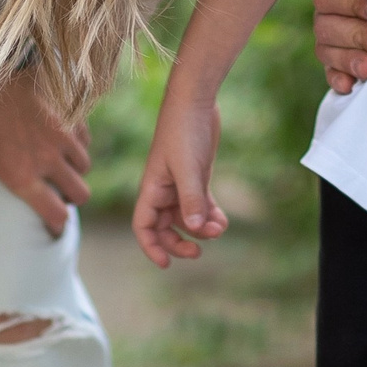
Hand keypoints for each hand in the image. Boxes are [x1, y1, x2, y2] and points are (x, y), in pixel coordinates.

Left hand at [0, 71, 91, 236]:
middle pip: (80, 195)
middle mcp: (50, 161)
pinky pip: (85, 140)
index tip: (50, 228)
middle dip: (71, 199)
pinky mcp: (71, 115)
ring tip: (60, 168)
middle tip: (57, 196)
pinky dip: (78, 146)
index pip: (56, 216)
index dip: (56, 227)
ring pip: (85, 167)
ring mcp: (64, 137)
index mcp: (23, 177)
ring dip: (75, 172)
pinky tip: (63, 141)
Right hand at [131, 91, 229, 268]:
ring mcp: (181, 184)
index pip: (143, 226)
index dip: (151, 247)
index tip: (166, 264)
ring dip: (201, 227)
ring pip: (187, 217)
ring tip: (219, 227)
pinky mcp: (197, 177)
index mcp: (152, 189)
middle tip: (200, 251)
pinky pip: (201, 205)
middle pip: (165, 227)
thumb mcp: (188, 167)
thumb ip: (191, 199)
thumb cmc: (184, 131)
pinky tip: (223, 220)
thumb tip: (194, 230)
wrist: (196, 102)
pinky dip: (210, 215)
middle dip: (181, 242)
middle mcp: (164, 190)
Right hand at [313, 0, 366, 94]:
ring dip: (348, 60)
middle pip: (326, 25)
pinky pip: (329, 70)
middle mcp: (326, 6)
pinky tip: (350, 85)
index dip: (352, 5)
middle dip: (358, 37)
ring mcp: (328, 34)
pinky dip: (338, 78)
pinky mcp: (335, 58)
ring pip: (325, 49)